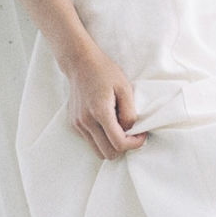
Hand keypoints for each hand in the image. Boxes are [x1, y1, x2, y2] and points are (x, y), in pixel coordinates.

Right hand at [63, 44, 147, 159]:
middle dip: (123, 147)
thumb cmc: (104, 72)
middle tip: (131, 133)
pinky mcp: (74, 124)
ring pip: (98, 151)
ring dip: (111, 145)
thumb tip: (130, 131)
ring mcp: (78, 124)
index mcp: (100, 112)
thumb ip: (129, 113)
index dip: (135, 144)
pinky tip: (106, 124)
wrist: (80, 63)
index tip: (142, 134)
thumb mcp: (124, 88)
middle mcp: (86, 121)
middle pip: (108, 153)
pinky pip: (90, 142)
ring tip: (118, 129)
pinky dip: (101, 139)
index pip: (119, 143)